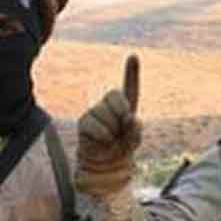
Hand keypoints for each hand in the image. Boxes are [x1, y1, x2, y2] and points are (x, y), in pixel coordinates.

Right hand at [76, 55, 143, 196]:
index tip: (134, 55)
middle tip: (121, 129)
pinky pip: (96, 124)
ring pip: (106, 113)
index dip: (132, 72)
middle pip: (117, 97)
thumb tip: (132, 118)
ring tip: (111, 138)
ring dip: (112, 129)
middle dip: (122, 112)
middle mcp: (109, 105)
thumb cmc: (121, 148)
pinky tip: (103, 140)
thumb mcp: (134, 140)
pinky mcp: (85, 121)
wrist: (105, 165)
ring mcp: (95, 111)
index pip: (130, 86)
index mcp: (125, 105)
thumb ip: (136, 129)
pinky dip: (103, 135)